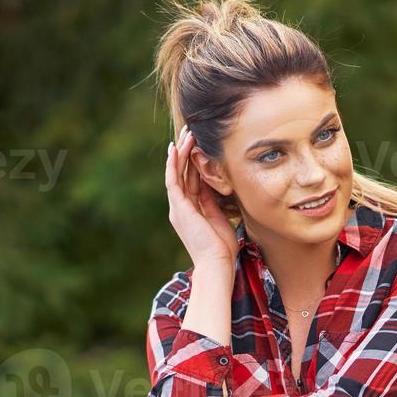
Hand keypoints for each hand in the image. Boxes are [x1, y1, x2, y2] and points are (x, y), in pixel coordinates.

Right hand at [167, 124, 235, 271]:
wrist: (216, 264)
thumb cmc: (223, 249)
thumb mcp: (221, 220)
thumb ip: (216, 204)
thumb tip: (221, 187)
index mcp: (191, 211)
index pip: (191, 181)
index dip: (194, 162)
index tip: (199, 146)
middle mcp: (181, 208)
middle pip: (182, 173)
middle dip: (186, 152)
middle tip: (190, 132)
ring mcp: (178, 207)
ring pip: (177, 173)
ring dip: (181, 152)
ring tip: (186, 134)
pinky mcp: (178, 207)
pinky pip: (173, 180)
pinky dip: (174, 164)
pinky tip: (176, 148)